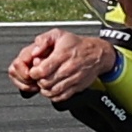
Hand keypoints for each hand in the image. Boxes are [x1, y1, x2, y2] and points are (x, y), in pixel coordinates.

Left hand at [8, 29, 122, 100]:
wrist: (97, 54)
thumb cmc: (77, 45)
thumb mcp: (58, 34)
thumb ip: (43, 40)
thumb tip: (34, 52)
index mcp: (62, 55)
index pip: (42, 70)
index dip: (34, 72)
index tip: (34, 70)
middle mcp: (68, 68)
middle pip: (46, 82)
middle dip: (38, 80)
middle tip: (39, 76)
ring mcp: (73, 79)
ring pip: (52, 91)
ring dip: (45, 89)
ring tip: (44, 81)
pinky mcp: (77, 88)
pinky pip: (61, 97)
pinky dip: (53, 95)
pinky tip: (52, 88)